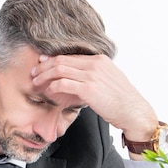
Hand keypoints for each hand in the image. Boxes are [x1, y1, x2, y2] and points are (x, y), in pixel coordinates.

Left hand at [31, 54, 157, 144]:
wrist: (133, 111)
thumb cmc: (122, 100)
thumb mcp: (109, 80)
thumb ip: (95, 75)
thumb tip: (79, 79)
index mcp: (99, 59)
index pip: (70, 56)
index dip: (52, 59)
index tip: (42, 63)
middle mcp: (95, 64)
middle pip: (62, 60)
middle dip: (44, 67)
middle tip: (34, 73)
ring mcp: (92, 75)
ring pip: (60, 70)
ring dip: (45, 76)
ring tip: (36, 82)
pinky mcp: (88, 89)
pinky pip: (64, 83)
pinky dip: (53, 86)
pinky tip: (48, 91)